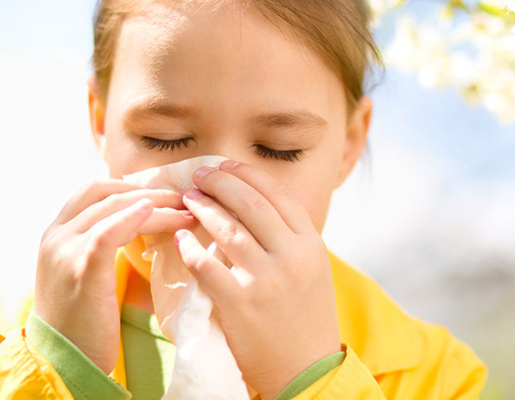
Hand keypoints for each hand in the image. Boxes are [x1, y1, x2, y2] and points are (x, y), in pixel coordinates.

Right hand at [34, 180, 195, 372]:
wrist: (64, 360)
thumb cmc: (84, 319)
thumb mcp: (86, 272)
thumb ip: (104, 244)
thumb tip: (145, 222)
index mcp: (57, 232)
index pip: (94, 190)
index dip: (132, 186)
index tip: (164, 194)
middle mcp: (57, 235)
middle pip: (107, 193)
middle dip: (151, 192)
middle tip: (185, 200)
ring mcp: (66, 250)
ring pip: (115, 208)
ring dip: (156, 205)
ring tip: (187, 212)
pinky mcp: (82, 269)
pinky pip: (108, 231)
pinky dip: (134, 217)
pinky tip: (158, 213)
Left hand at [176, 161, 340, 398]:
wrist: (306, 369)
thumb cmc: (307, 318)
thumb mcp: (312, 270)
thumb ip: (290, 238)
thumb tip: (255, 205)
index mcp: (311, 244)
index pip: (278, 194)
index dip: (247, 174)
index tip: (226, 165)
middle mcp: (292, 256)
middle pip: (251, 204)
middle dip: (221, 182)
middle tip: (200, 175)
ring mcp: (266, 279)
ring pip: (227, 229)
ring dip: (203, 208)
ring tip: (189, 199)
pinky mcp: (240, 303)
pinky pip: (206, 264)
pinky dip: (190, 247)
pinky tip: (181, 238)